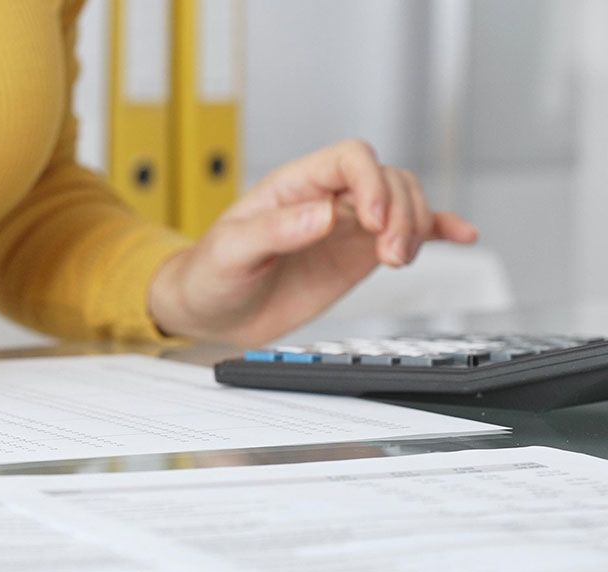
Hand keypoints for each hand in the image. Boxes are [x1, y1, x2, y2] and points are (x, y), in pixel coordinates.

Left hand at [148, 140, 477, 345]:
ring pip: (402, 203)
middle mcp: (326, 199)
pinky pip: (406, 234)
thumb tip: (324, 214)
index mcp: (294, 186)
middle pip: (386, 179)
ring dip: (415, 226)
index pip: (350, 159)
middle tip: (389, 254)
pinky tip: (461, 235)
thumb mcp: (232, 252)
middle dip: (399, 212)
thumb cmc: (211, 275)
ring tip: (398, 259)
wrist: (213, 311)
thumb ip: (275, 231)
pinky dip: (436, 231)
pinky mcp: (357, 254)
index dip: (371, 183)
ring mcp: (345, 226)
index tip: (371, 222)